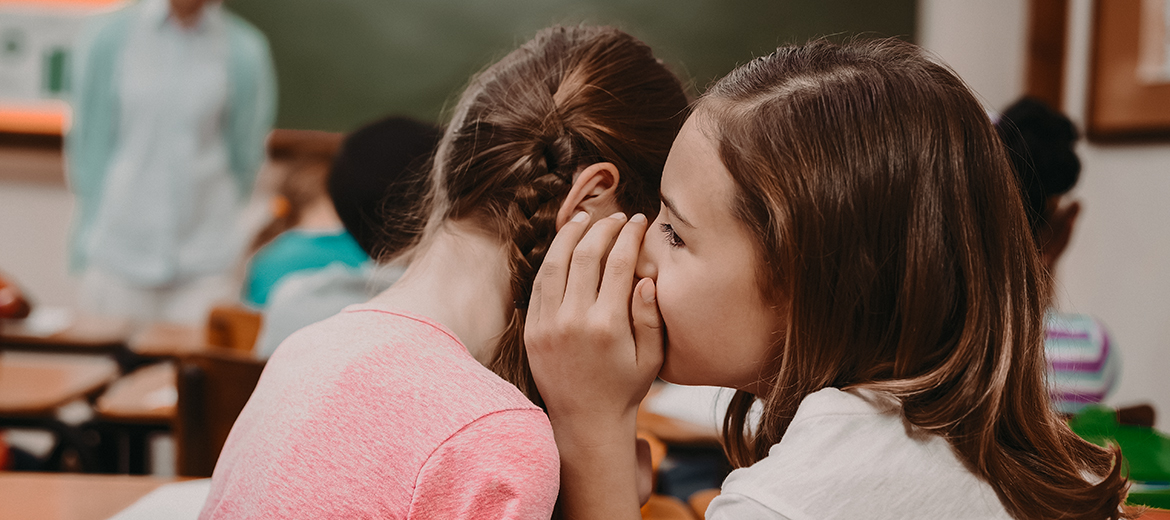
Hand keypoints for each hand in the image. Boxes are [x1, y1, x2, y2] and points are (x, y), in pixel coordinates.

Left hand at [525, 211, 663, 432]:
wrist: (586, 421)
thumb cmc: (625, 387)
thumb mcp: (651, 356)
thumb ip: (650, 316)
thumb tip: (646, 278)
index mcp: (607, 325)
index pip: (619, 263)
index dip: (630, 236)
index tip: (639, 221)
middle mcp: (574, 321)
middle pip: (586, 255)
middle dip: (603, 228)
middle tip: (617, 217)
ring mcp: (548, 325)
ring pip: (556, 263)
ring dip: (571, 235)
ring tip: (585, 219)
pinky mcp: (532, 330)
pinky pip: (540, 284)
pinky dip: (552, 260)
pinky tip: (564, 247)